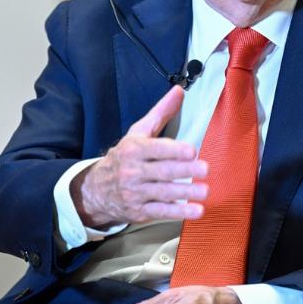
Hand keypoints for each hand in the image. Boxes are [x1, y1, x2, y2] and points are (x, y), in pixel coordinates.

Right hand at [70, 85, 208, 227]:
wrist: (96, 189)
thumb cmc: (124, 156)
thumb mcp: (138, 132)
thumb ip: (161, 113)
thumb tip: (179, 91)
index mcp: (134, 149)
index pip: (155, 149)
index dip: (173, 150)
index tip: (191, 150)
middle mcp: (133, 171)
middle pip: (162, 171)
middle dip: (184, 170)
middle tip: (205, 169)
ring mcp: (136, 193)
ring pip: (163, 193)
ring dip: (185, 192)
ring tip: (205, 190)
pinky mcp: (140, 211)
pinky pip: (161, 211)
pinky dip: (179, 212)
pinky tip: (196, 210)